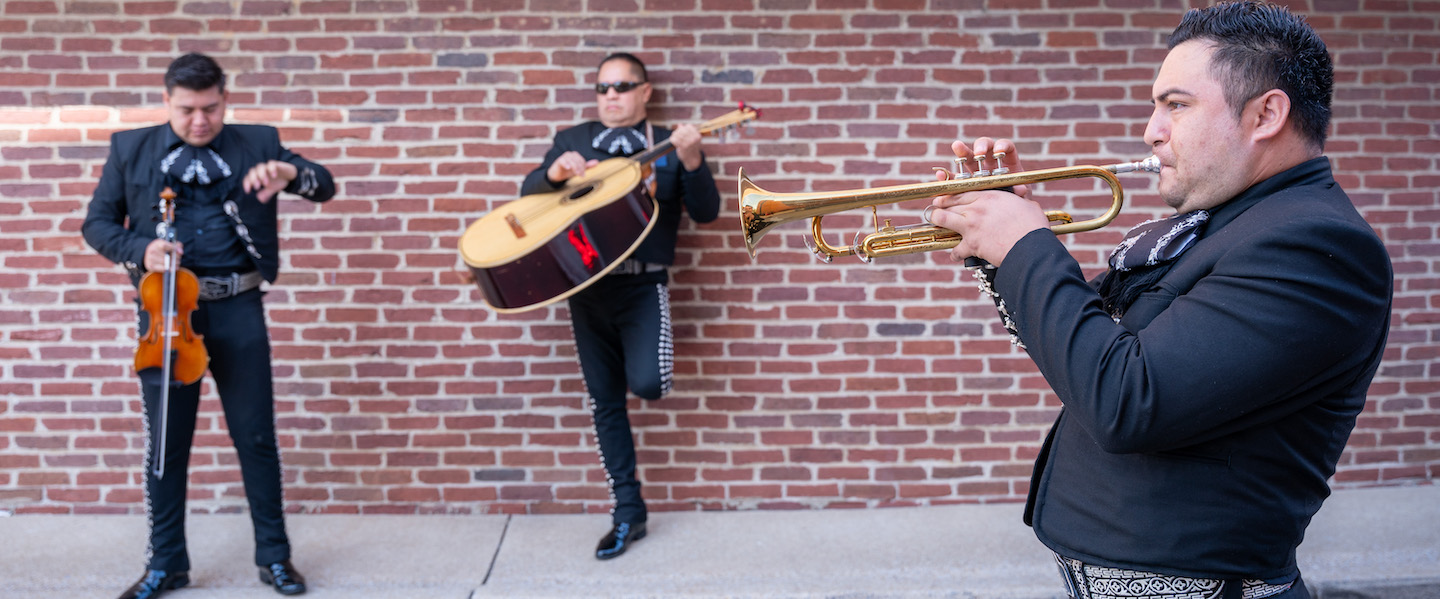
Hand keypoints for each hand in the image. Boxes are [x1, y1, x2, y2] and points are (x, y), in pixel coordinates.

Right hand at [143, 238, 181, 271]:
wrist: (149, 254)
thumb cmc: (162, 249)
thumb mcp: (169, 243)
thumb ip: (177, 245)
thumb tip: (180, 252)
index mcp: (157, 243)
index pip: (165, 245)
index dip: (174, 249)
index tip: (181, 252)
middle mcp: (152, 250)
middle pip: (168, 256)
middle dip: (176, 258)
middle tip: (179, 258)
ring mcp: (150, 259)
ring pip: (167, 263)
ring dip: (174, 264)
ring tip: (175, 263)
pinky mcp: (150, 266)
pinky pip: (163, 269)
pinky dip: (169, 269)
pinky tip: (172, 268)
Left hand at [242, 160, 298, 202]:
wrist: (290, 176)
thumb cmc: (278, 182)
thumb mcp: (272, 189)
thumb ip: (266, 193)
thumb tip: (259, 198)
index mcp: (257, 177)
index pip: (248, 178)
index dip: (246, 184)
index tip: (248, 191)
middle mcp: (261, 171)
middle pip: (252, 171)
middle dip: (253, 179)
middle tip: (257, 187)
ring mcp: (268, 167)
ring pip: (260, 167)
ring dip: (262, 175)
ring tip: (266, 184)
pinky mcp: (276, 164)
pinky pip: (271, 164)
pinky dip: (272, 169)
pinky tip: (274, 176)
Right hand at [546, 151, 597, 183]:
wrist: (557, 175)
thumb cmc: (568, 171)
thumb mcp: (578, 169)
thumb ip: (587, 166)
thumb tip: (597, 162)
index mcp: (575, 155)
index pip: (582, 161)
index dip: (583, 168)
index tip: (582, 175)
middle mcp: (570, 154)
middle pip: (577, 160)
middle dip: (580, 168)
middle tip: (580, 175)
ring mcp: (564, 157)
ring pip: (571, 160)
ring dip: (574, 167)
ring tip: (576, 173)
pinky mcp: (559, 161)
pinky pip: (563, 161)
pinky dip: (566, 164)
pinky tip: (568, 168)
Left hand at [670, 124, 702, 170]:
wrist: (692, 159)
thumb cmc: (691, 148)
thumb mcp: (692, 139)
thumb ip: (686, 131)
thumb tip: (679, 125)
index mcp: (697, 135)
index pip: (688, 126)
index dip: (683, 128)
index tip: (681, 131)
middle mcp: (694, 139)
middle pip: (682, 130)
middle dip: (677, 131)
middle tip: (675, 135)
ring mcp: (689, 143)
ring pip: (677, 134)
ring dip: (674, 135)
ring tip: (674, 138)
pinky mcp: (683, 147)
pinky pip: (674, 140)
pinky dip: (672, 140)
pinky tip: (673, 141)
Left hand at [927, 138, 1047, 265]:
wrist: (1030, 247)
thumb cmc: (1033, 226)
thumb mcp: (1027, 204)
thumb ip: (1019, 199)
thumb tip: (1024, 195)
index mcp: (989, 196)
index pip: (962, 191)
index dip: (951, 194)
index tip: (945, 196)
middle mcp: (976, 208)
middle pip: (949, 203)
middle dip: (940, 205)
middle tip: (935, 209)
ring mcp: (971, 225)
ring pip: (942, 219)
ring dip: (937, 221)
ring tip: (936, 224)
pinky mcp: (971, 244)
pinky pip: (955, 249)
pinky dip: (954, 253)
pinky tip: (955, 255)